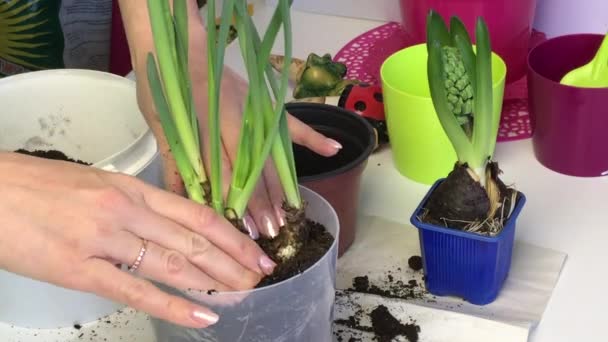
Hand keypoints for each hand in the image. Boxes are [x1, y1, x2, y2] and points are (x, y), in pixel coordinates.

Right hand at [0, 152, 275, 327]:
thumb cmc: (37, 186)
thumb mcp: (95, 184)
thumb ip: (134, 204)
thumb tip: (168, 225)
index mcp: (130, 188)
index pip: (196, 213)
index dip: (231, 234)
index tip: (255, 250)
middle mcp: (125, 211)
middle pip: (193, 239)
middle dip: (233, 261)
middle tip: (261, 277)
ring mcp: (103, 240)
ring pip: (173, 263)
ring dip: (214, 282)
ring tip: (243, 294)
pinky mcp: (79, 270)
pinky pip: (136, 290)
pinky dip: (173, 305)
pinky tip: (202, 316)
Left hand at [131, 12, 340, 237]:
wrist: (178, 43)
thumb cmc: (162, 83)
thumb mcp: (160, 122)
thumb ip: (174, 160)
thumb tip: (181, 198)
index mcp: (205, 125)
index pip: (223, 172)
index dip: (233, 202)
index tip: (242, 228)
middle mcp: (234, 120)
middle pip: (252, 169)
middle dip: (262, 203)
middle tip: (271, 232)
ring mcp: (254, 111)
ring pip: (271, 154)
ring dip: (280, 184)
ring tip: (289, 212)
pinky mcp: (264, 103)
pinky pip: (291, 123)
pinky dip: (312, 136)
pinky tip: (334, 149)